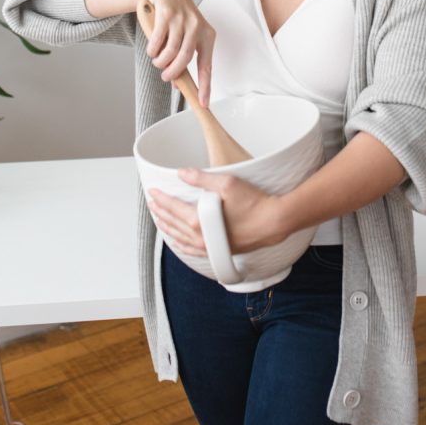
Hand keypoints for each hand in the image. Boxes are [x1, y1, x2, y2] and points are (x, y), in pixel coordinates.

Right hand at [144, 0, 215, 106]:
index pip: (207, 66)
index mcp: (207, 35)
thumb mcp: (186, 38)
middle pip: (184, 58)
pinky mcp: (166, 14)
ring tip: (158, 62)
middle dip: (172, 72)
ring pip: (170, 50)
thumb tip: (178, 85)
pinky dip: (152, 50)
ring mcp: (181, 19)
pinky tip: (152, 50)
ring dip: (161, 61)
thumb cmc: (178, 20)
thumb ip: (183, 59)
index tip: (203, 103)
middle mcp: (197, 26)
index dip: (205, 86)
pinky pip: (157, 40)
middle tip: (166, 77)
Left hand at [148, 169, 284, 256]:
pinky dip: (180, 244)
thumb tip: (181, 173)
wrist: (273, 222)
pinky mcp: (217, 251)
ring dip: (167, 227)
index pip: (172, 208)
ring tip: (159, 218)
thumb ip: (201, 178)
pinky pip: (191, 250)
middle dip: (160, 212)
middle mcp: (200, 237)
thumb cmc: (253, 202)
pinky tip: (177, 241)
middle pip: (172, 223)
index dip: (161, 198)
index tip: (153, 191)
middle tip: (152, 202)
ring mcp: (208, 246)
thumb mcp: (226, 183)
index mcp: (199, 220)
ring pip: (179, 237)